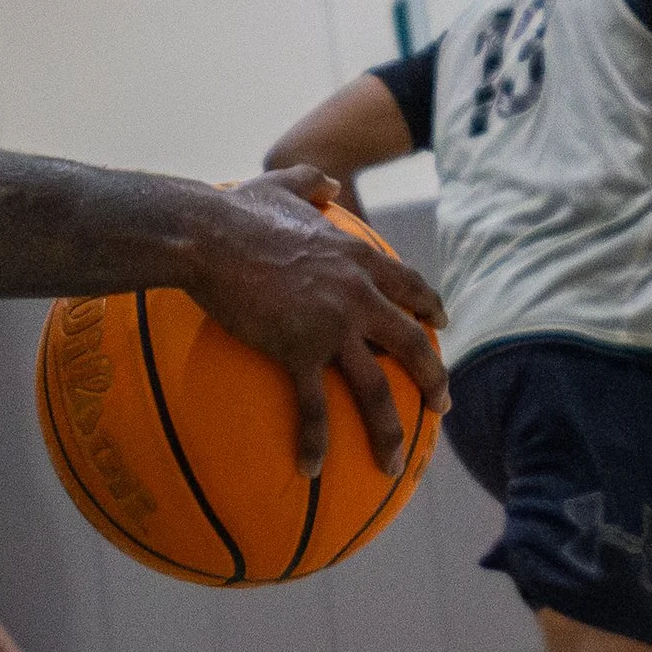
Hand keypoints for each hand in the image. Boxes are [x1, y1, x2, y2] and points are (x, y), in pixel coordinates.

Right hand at [198, 176, 448, 477]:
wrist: (209, 235)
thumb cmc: (236, 211)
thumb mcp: (282, 184)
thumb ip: (312, 182)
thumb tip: (330, 180)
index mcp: (357, 259)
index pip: (408, 286)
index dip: (430, 306)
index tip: (442, 324)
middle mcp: (357, 295)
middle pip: (410, 344)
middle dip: (432, 378)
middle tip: (442, 405)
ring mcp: (331, 326)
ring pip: (375, 389)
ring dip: (390, 431)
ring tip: (395, 465)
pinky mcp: (298, 351)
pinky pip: (313, 406)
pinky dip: (315, 441)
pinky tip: (311, 470)